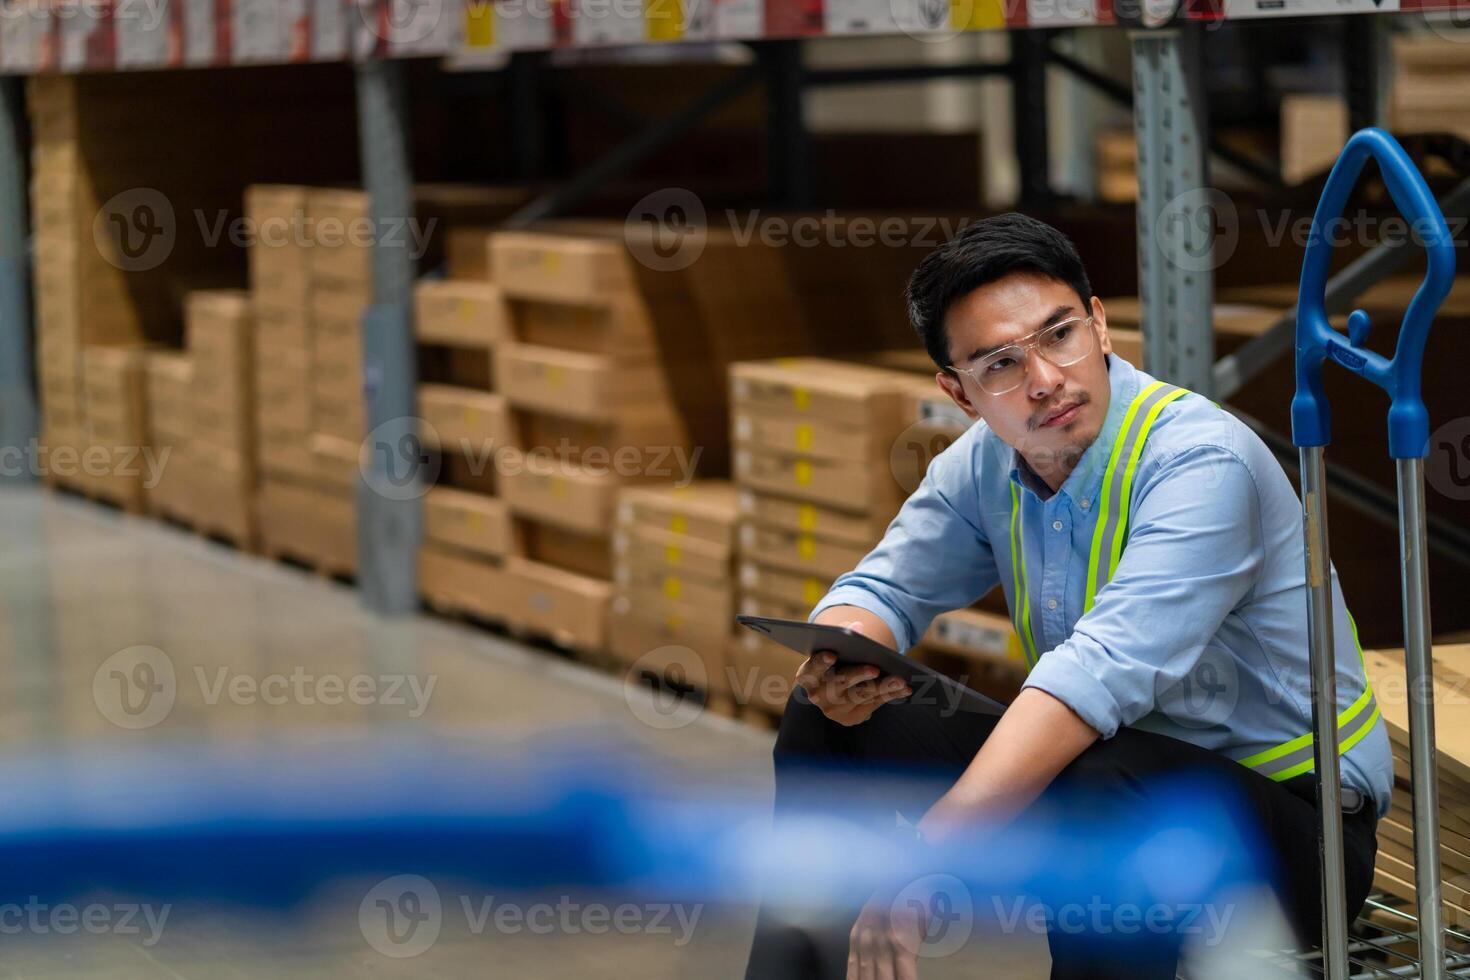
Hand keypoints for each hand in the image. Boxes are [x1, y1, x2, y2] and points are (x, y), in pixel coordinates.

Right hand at [793, 619, 911, 726]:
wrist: (836, 685)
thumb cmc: (837, 660)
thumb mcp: (834, 646)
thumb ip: (843, 633)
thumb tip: (857, 627)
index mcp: (808, 676)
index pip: (811, 669)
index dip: (820, 662)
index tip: (831, 654)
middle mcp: (818, 696)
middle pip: (840, 684)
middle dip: (858, 675)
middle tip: (874, 668)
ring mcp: (835, 710)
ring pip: (861, 696)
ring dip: (883, 687)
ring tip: (899, 679)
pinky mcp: (851, 718)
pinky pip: (874, 705)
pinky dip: (890, 695)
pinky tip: (905, 687)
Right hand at [847, 888, 924, 979]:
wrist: (891, 872)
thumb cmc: (915, 896)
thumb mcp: (926, 920)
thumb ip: (919, 944)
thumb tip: (914, 962)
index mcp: (902, 943)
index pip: (905, 979)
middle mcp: (881, 945)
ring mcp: (864, 941)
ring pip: (865, 975)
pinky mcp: (854, 937)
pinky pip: (851, 964)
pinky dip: (853, 978)